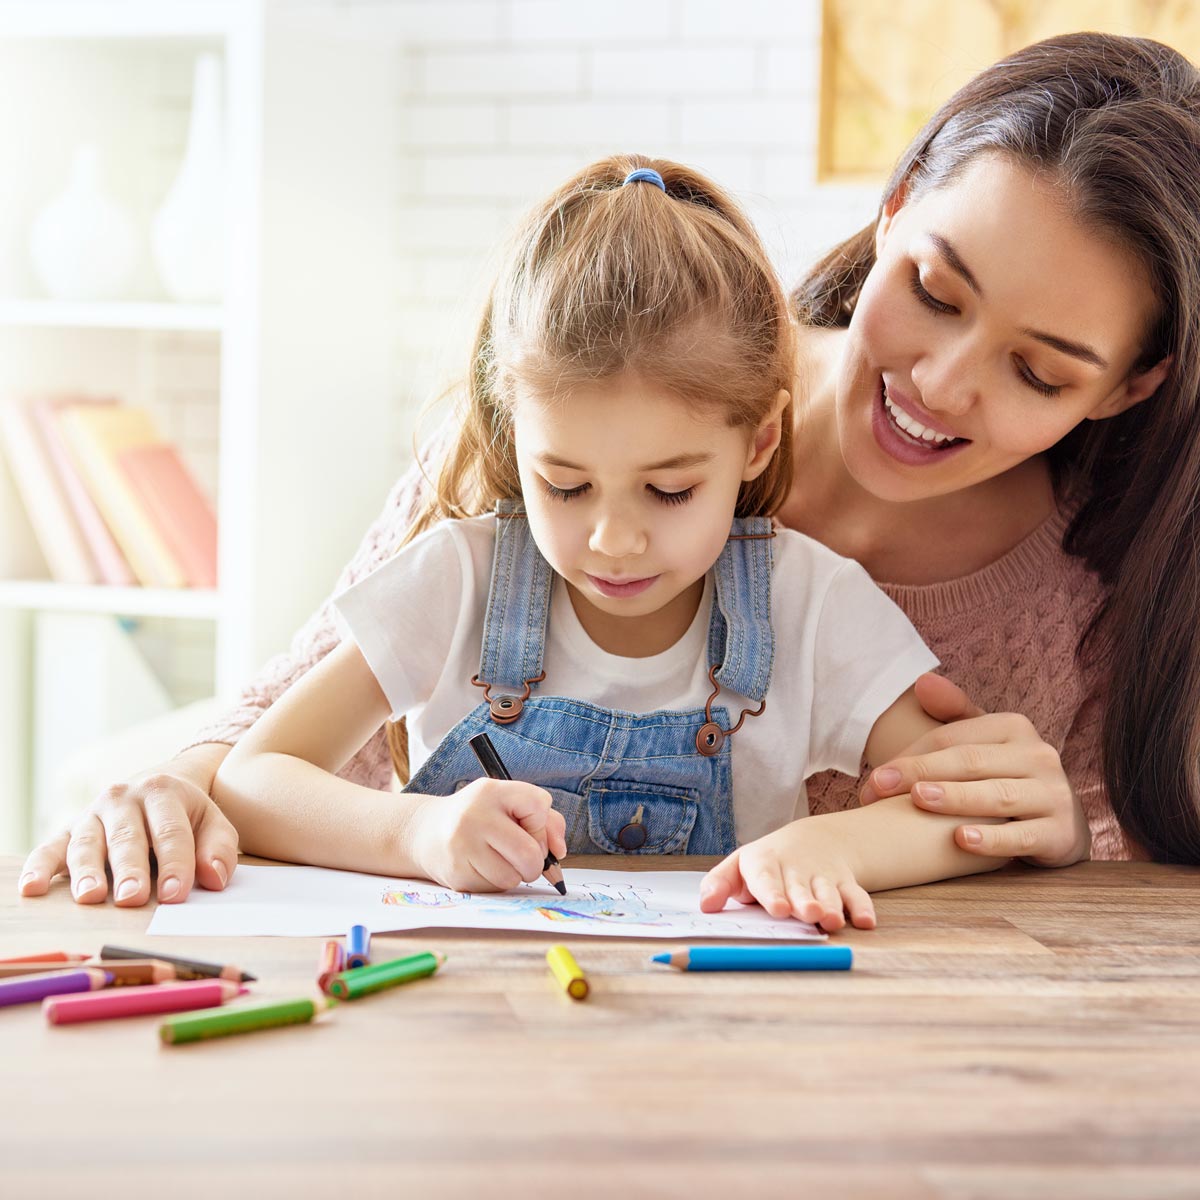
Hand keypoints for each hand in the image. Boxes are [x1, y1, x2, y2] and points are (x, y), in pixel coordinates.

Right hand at [17, 747, 239, 905]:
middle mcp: (123, 799)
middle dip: (130, 869)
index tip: (177, 895)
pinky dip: (39, 867)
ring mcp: (92, 814)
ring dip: (87, 871)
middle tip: (132, 898)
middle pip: (127, 838)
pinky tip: (32, 888)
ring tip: (90, 897)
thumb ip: (218, 849)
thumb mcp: (212, 823)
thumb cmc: (186, 817)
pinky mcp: (67, 830)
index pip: (171, 832)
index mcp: (162, 793)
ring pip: (87, 843)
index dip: (175, 864)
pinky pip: (49, 848)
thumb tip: (214, 878)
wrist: (155, 788)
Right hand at [410, 778, 567, 892]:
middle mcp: (474, 815)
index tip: (530, 828)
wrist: (426, 832)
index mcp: (492, 791)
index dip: (542, 825)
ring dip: (516, 874)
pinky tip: (482, 867)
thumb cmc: (479, 818)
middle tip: (524, 857)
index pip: (538, 806)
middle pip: (529, 852)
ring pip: (514, 876)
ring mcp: (462, 846)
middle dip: (536, 862)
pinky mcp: (456, 873)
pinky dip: (497, 882)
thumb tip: (559, 852)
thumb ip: (545, 820)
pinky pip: (495, 888)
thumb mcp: (508, 804)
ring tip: (499, 860)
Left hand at [698, 819, 874, 932]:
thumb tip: (705, 906)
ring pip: (830, 892)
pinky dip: (863, 908)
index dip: (772, 893)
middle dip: (805, 901)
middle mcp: (796, 870)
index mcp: (765, 864)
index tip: (777, 909)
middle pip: (801, 887)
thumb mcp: (738, 868)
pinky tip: (866, 922)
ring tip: (832, 920)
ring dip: (833, 906)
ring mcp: (822, 876)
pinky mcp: (845, 884)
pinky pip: (857, 895)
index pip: (767, 878)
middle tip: (808, 914)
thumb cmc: (766, 863)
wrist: (810, 842)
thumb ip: (719, 885)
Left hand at [859, 673, 1090, 867]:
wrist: (1061, 823)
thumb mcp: (985, 742)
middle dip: (920, 773)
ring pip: (997, 796)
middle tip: (878, 789)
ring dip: (955, 798)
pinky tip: (961, 840)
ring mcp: (1053, 795)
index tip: (873, 779)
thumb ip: (954, 713)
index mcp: (1014, 727)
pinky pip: (1023, 836)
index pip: (952, 738)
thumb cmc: (1007, 777)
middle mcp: (1039, 756)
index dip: (910, 756)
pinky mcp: (1060, 833)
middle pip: (970, 762)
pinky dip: (992, 839)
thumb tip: (922, 682)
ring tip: (919, 800)